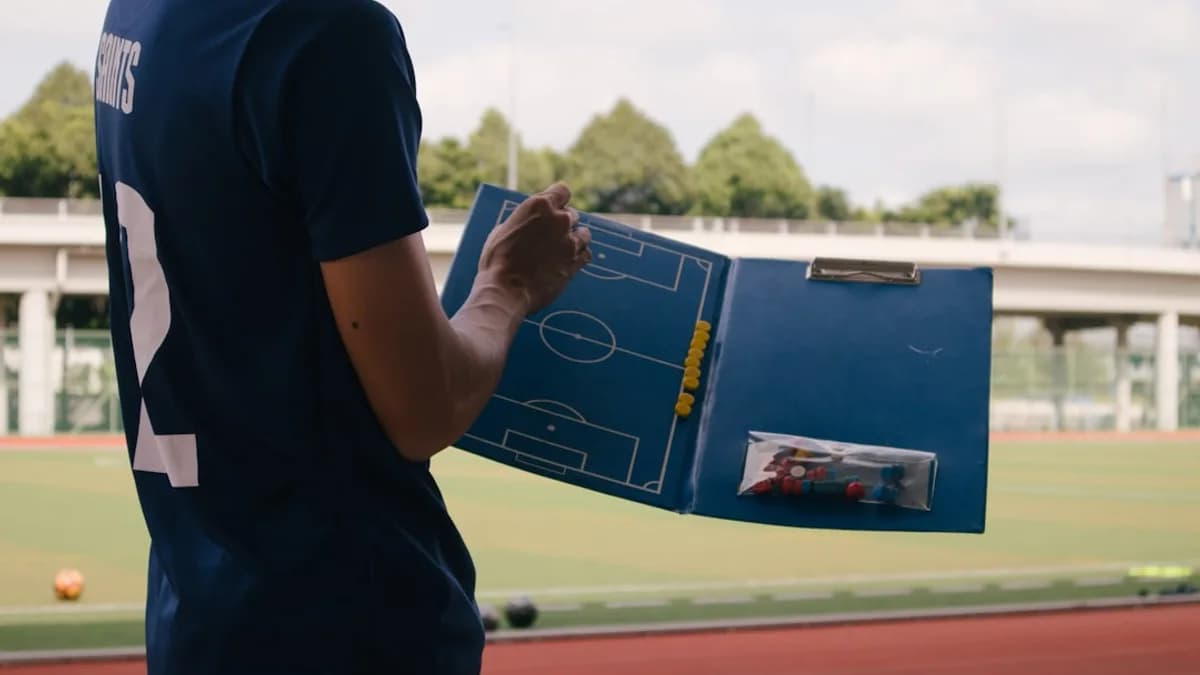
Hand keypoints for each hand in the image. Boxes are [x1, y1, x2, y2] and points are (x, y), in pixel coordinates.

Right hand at [477, 182, 591, 314]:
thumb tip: (531, 221)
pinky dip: (579, 256)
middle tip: (551, 236)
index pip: (563, 190)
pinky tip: (568, 261)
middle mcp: (559, 219)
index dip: (559, 200)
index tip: (555, 208)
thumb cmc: (497, 261)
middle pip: (572, 214)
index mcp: (539, 206)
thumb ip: (525, 220)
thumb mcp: (504, 229)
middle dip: (563, 223)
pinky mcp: (575, 261)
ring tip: (561, 249)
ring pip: (584, 233)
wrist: (505, 290)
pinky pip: (586, 253)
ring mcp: (570, 241)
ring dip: (575, 239)